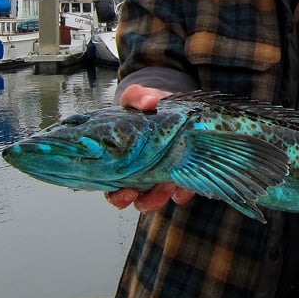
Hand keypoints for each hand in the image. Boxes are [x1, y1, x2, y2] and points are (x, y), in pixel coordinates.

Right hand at [103, 85, 195, 212]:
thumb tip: (149, 102)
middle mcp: (140, 174)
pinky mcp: (182, 175)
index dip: (118, 196)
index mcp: (122, 162)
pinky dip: (183, 191)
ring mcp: (161, 175)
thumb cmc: (147, 105)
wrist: (172, 105)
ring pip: (158, 199)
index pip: (113, 188)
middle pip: (137, 199)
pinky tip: (185, 183)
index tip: (127, 191)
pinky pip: (182, 192)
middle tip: (151, 190)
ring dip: (161, 197)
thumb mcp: (138, 97)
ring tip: (168, 183)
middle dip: (143, 200)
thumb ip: (138, 97)